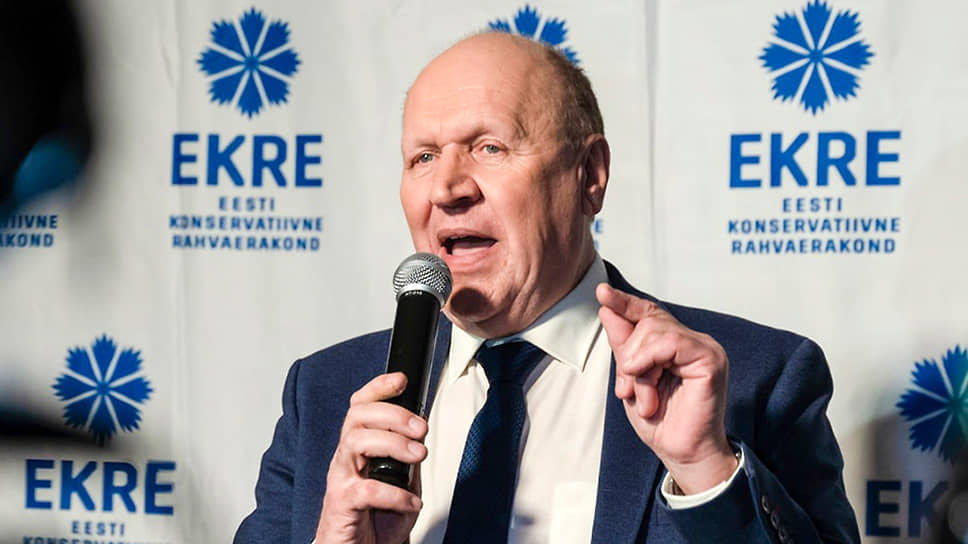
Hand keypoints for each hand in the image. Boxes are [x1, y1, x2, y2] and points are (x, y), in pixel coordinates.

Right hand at [316, 372, 427, 543]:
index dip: (378, 387)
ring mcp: (340, 478)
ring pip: (356, 441)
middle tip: (421, 428)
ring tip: (418, 455)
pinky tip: (411, 501)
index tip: (401, 380)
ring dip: (393, 444)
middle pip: (357, 416)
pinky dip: (395, 494)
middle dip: (393, 414)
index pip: (360, 406)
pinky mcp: (341, 502)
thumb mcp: (401, 480)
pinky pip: (366, 489)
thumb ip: (407, 457)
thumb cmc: (377, 517)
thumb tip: (420, 432)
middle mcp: (345, 457)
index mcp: (358, 447)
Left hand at [596, 283, 736, 493]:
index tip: (601, 291)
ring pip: (654, 332)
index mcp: (674, 345)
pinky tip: (646, 381)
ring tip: (644, 398)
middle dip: (627, 356)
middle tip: (628, 391)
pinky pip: (671, 342)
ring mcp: (704, 348)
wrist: (681, 452)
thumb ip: (622, 345)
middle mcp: (691, 342)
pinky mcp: (710, 359)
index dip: (624, 303)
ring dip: (638, 369)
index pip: (647, 313)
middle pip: (646, 322)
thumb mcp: (630, 378)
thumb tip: (608, 309)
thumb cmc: (660, 422)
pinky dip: (649, 361)